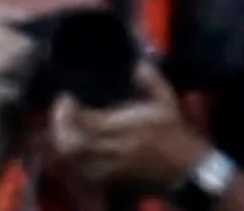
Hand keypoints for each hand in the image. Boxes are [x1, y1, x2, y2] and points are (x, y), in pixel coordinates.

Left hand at [52, 66, 213, 193]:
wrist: (184, 167)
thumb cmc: (173, 131)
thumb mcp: (166, 100)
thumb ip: (150, 79)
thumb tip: (137, 63)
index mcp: (129, 127)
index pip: (88, 122)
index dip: (70, 111)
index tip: (66, 98)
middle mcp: (117, 149)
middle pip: (75, 144)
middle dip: (60, 127)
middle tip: (59, 112)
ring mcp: (113, 168)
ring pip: (76, 160)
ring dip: (64, 144)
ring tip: (62, 128)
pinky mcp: (112, 180)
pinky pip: (84, 173)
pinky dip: (75, 161)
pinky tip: (74, 147)